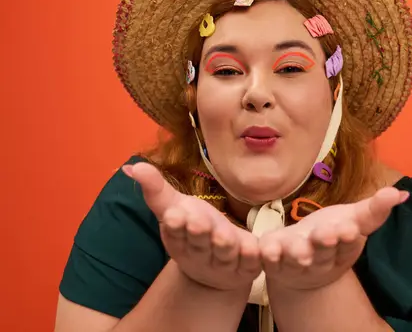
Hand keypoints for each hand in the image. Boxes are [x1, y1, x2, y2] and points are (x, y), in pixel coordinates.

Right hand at [122, 162, 260, 290]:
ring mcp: (224, 262)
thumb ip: (156, 190)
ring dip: (224, 245)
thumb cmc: (193, 229)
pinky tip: (254, 248)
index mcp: (180, 240)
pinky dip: (253, 256)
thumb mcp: (175, 208)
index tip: (174, 214)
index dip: (176, 225)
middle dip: (198, 233)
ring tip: (224, 235)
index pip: (176, 233)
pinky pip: (252, 263)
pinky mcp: (247, 267)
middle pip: (199, 243)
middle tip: (198, 222)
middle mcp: (200, 254)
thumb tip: (132, 166)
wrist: (215, 269)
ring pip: (225, 254)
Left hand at [258, 187, 408, 290]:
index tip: (349, 229)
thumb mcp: (354, 220)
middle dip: (324, 243)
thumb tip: (400, 193)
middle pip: (324, 252)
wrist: (302, 266)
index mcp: (343, 248)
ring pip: (296, 259)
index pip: (348, 243)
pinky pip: (268, 259)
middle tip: (325, 235)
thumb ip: (374, 209)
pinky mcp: (274, 262)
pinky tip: (265, 247)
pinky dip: (266, 254)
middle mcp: (321, 259)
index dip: (347, 237)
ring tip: (296, 248)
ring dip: (295, 252)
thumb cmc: (331, 235)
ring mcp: (296, 263)